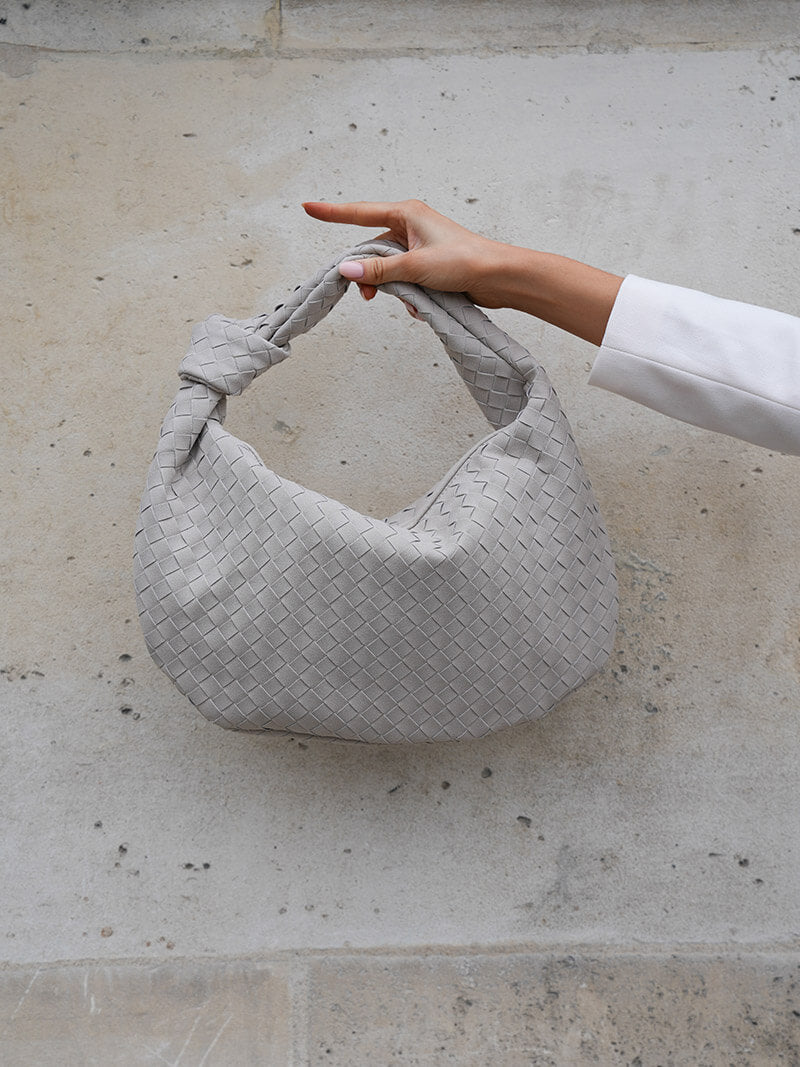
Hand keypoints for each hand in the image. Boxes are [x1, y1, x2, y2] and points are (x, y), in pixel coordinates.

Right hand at [303, 198, 622, 344]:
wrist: (499, 277)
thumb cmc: (463, 262)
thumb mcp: (414, 267)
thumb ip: (378, 270)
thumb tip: (346, 269)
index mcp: (406, 214)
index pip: (359, 213)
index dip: (332, 214)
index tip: (307, 208)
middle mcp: (411, 225)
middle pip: (372, 248)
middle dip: (369, 274)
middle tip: (366, 295)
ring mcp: (420, 245)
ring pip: (388, 268)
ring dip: (393, 288)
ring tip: (409, 302)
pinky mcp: (429, 264)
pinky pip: (405, 278)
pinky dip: (408, 293)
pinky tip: (422, 305)